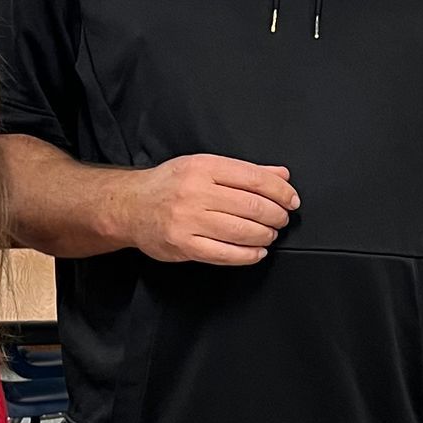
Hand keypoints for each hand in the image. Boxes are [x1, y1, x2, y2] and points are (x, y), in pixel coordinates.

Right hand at [128, 155, 298, 266]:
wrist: (131, 206)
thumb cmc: (170, 185)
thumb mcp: (204, 167)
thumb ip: (244, 172)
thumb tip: (282, 177)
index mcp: (204, 167)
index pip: (254, 178)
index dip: (280, 192)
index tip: (291, 200)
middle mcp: (196, 192)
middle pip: (251, 206)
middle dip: (276, 215)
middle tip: (282, 219)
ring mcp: (188, 220)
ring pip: (241, 231)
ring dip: (265, 236)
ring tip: (270, 234)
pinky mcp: (184, 245)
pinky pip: (225, 254)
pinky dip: (248, 255)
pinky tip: (256, 252)